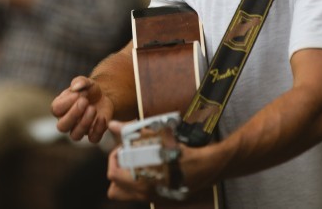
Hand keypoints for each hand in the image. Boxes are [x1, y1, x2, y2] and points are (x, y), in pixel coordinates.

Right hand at [51, 76, 113, 142]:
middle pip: (62, 127)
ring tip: (93, 108)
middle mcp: (66, 121)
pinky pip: (93, 139)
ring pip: (75, 135)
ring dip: (84, 123)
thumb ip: (80, 81)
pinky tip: (102, 118)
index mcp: (60, 108)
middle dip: (73, 115)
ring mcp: (79, 129)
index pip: (56, 109)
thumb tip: (75, 87)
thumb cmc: (89, 89)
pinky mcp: (93, 134)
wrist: (103, 96)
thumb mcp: (86, 82)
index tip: (78, 93)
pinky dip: (98, 130)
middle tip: (85, 101)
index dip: (66, 102)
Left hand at [107, 119, 221, 202]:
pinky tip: (153, 166)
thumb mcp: (157, 137)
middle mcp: (145, 193)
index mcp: (141, 181)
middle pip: (115, 191)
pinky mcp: (163, 197)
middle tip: (127, 159)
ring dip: (127, 178)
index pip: (113, 174)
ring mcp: (154, 197)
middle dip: (117, 173)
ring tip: (138, 162)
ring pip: (128, 193)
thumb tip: (113, 125)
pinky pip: (142, 193)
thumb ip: (132, 132)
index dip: (114, 158)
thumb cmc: (183, 151)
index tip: (123, 148)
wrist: (208, 166)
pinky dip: (141, 181)